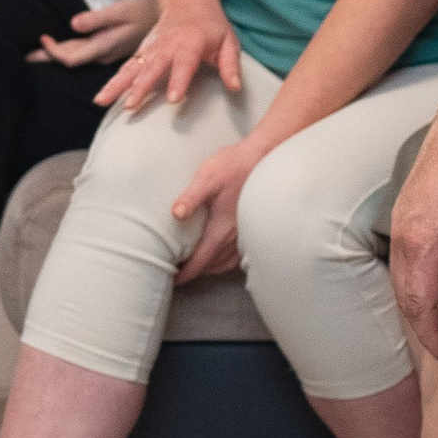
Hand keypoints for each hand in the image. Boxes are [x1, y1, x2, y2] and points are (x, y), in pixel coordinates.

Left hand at [29, 0, 153, 69]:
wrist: (169, 22)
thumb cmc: (143, 12)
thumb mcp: (121, 11)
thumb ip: (97, 19)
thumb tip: (73, 24)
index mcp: (104, 46)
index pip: (71, 57)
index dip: (53, 52)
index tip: (41, 39)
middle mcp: (104, 54)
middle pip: (71, 59)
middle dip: (48, 57)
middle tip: (25, 56)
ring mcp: (107, 53)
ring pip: (77, 57)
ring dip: (58, 54)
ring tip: (38, 52)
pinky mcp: (110, 49)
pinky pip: (85, 53)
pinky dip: (70, 50)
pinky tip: (62, 48)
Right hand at [99, 3, 243, 115]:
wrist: (187, 1)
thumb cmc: (211, 26)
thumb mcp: (228, 41)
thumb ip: (230, 65)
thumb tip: (235, 88)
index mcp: (191, 43)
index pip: (184, 63)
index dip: (179, 80)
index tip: (174, 99)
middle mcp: (167, 46)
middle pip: (152, 67)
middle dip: (140, 87)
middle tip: (131, 105)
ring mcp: (151, 49)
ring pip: (132, 68)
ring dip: (117, 85)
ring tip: (102, 101)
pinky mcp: (141, 52)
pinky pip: (125, 68)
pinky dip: (112, 82)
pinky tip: (102, 97)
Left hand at [167, 135, 253, 281]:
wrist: (262, 157)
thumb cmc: (234, 165)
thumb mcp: (207, 177)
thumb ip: (191, 196)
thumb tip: (176, 214)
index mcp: (221, 229)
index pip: (201, 261)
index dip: (187, 273)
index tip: (175, 280)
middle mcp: (235, 237)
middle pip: (213, 265)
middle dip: (196, 272)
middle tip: (180, 274)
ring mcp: (245, 233)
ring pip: (226, 262)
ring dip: (210, 268)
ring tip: (197, 267)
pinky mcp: (251, 227)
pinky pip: (239, 255)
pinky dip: (226, 261)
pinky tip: (220, 256)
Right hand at [388, 104, 437, 358]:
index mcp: (420, 243)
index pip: (417, 304)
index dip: (431, 334)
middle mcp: (402, 233)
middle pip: (402, 293)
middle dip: (421, 322)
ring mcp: (401, 219)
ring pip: (401, 274)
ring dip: (417, 300)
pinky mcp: (408, 208)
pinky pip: (405, 255)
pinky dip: (416, 277)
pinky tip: (436, 283)